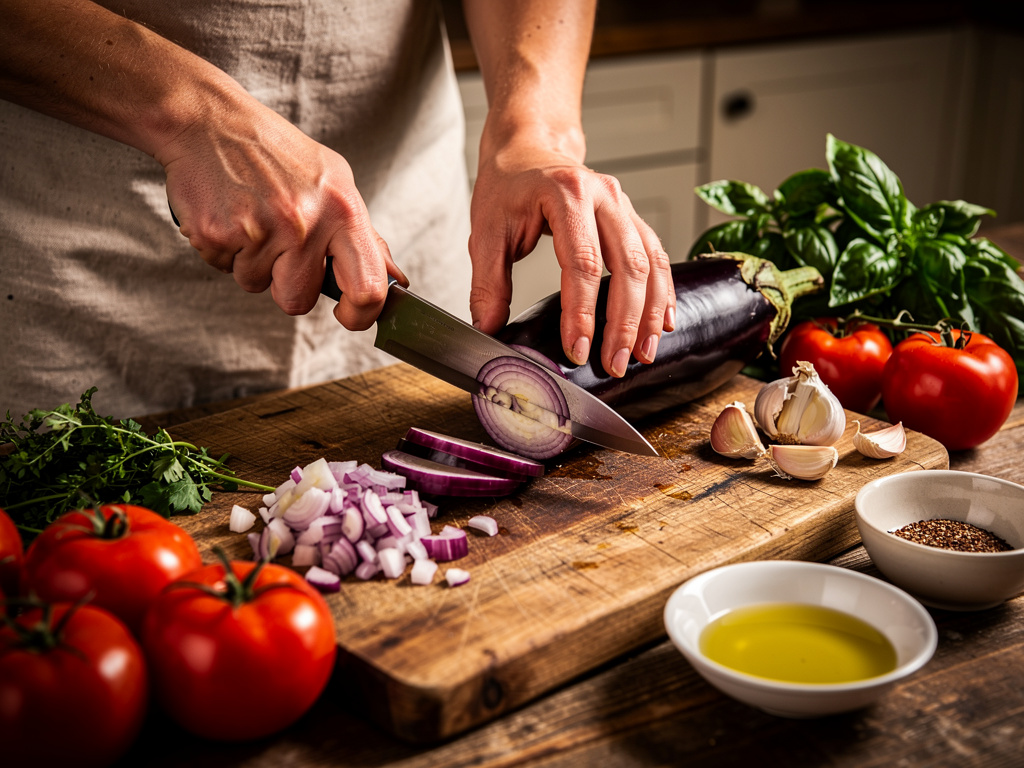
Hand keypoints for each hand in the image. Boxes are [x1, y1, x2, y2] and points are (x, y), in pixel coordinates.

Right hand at [159, 91, 405, 330]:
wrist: (208, 121)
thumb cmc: (274, 153)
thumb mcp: (334, 182)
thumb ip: (364, 237)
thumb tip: (394, 280)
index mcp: (343, 210)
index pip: (368, 288)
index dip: (359, 315)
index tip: (349, 316)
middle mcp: (305, 222)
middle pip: (299, 300)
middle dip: (288, 288)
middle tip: (280, 250)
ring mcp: (260, 230)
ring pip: (257, 285)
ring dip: (252, 263)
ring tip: (251, 219)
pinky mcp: (218, 235)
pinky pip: (225, 270)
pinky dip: (225, 250)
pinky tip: (229, 214)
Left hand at [468, 136, 674, 377]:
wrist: (529, 148)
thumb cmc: (508, 187)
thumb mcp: (486, 231)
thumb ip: (487, 282)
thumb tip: (489, 329)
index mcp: (566, 194)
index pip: (581, 263)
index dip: (581, 312)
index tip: (577, 350)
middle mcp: (604, 196)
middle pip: (628, 266)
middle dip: (625, 322)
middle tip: (615, 364)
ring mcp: (624, 206)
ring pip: (652, 263)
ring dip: (651, 314)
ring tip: (642, 354)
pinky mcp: (632, 219)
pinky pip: (658, 257)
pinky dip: (663, 293)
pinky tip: (663, 324)